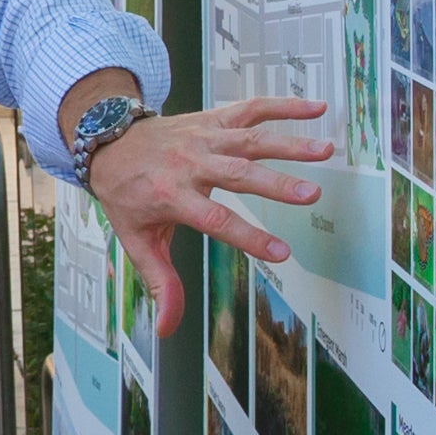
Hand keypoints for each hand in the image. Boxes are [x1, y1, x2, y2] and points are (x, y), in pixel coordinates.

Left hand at [81, 95, 332, 330]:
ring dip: (290, 143)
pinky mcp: (214, 119)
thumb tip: (167, 328)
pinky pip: (251, 109)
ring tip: (326, 151)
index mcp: (172, 196)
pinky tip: (316, 108)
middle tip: (312, 194)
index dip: (248, 236)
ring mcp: (205, 138)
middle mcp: (191, 164)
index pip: (216, 219)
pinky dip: (283, 106)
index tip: (281, 253)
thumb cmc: (127, 194)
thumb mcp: (136, 241)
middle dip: (276, 184)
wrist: (109, 141)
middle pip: (238, 174)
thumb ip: (160, 282)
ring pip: (250, 139)